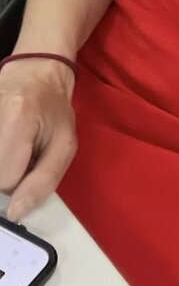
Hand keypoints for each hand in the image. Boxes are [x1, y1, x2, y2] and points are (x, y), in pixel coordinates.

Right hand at [0, 60, 76, 222]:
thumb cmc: (53, 108)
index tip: (30, 164)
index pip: (5, 180)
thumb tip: (15, 213)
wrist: (33, 72)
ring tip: (12, 148)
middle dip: (6, 176)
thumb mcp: (65, 143)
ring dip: (2, 166)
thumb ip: (44, 180)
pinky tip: (5, 145)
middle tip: (20, 157)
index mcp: (16, 120)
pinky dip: (0, 157)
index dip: (19, 183)